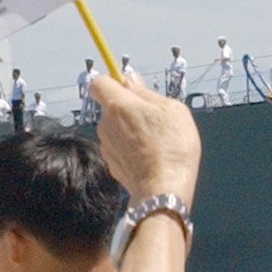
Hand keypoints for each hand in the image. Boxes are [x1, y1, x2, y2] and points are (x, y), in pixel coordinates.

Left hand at [90, 74, 199, 203]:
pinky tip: (149, 155)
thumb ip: (147, 92)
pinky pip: (119, 147)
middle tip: (153, 117)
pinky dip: (130, 148)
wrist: (163, 191)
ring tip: (155, 140)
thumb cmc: (172, 148)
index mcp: (118, 105)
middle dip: (127, 107)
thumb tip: (131, 80)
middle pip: (110, 106)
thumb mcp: (172, 109)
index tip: (129, 86)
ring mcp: (106, 146)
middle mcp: (106, 124)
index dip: (113, 81)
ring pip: (115, 128)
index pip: (99, 82)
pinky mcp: (111, 164)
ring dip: (130, 129)